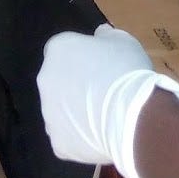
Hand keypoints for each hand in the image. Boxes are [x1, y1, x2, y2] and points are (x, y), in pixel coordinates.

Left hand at [37, 24, 178, 177]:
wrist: (133, 114)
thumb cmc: (126, 70)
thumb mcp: (122, 40)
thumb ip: (105, 36)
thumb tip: (100, 34)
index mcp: (58, 51)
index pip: (62, 52)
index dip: (80, 59)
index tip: (99, 67)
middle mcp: (45, 80)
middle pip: (57, 82)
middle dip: (74, 86)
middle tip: (102, 92)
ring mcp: (49, 114)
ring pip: (60, 112)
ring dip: (76, 113)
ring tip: (105, 117)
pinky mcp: (58, 143)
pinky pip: (68, 138)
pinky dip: (81, 138)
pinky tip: (102, 136)